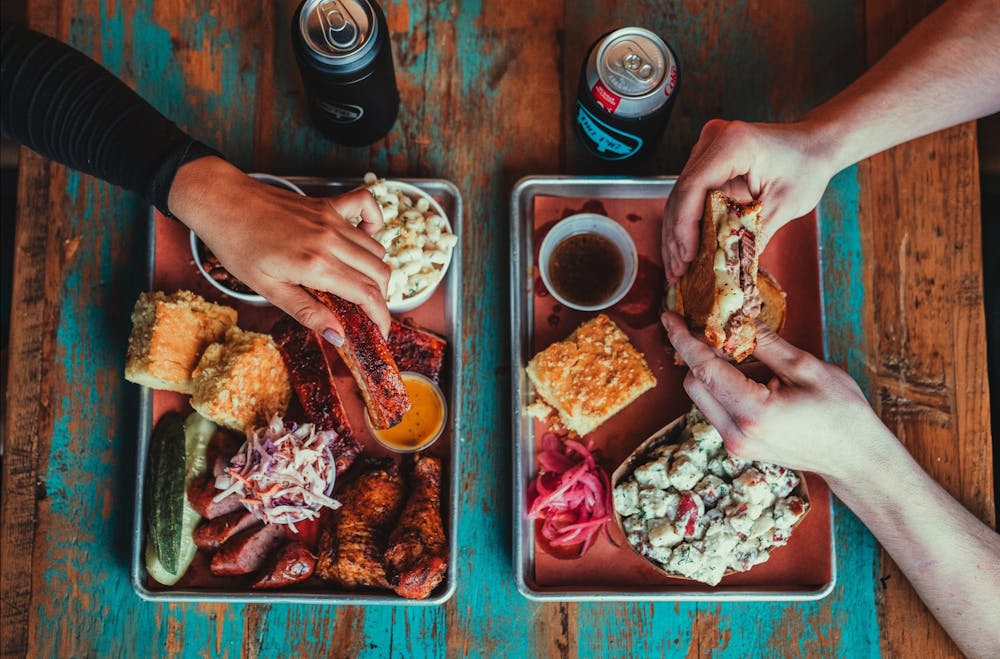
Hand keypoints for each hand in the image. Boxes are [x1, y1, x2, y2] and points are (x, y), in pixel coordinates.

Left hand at [168, 157, 391, 340]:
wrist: (221, 202)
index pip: (368, 294)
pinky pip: (366, 206)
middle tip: (366, 313)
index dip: (381, 317)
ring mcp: (332, 218)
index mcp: (315, 265)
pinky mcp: (328, 204)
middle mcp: (330, 240)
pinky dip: (374, 224)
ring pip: (376, 248)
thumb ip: (307, 312)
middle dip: (380, 298)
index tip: (381, 332)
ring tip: (357, 285)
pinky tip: (363, 239)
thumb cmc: (237, 246)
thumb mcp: (267, 289)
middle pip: (379, 272)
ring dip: (374, 270)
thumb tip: (337, 336)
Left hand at [660, 311, 891, 479]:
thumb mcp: (805, 367)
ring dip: (717, 373)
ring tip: (757, 362)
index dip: (684, 339)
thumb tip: (736, 317)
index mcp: (753, 412)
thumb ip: (764, 343)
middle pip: (694, 385)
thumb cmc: (841, 413)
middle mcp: (735, 434)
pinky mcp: (739, 447)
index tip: (670, 317)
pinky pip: (718, 411)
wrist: (856, 458)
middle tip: (724, 333)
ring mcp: (735, 445)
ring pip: (704, 398)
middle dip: (701, 355)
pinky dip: (727, 389)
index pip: (703, 369)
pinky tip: (759, 381)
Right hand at [662, 119, 839, 282]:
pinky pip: (689, 196)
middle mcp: (712, 140)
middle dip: (676, 237)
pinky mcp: (706, 161)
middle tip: (678, 271)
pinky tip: (685, 250)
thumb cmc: (806, 168)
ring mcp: (706, 149)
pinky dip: (687, 224)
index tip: (689, 256)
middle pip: (680, 194)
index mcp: (732, 144)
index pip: (694, 187)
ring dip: (676, 234)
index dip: (685, 226)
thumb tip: (726, 266)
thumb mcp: (784, 205)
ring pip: (679, 197)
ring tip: (677, 268)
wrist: (814, 145)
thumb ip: (753, 234)